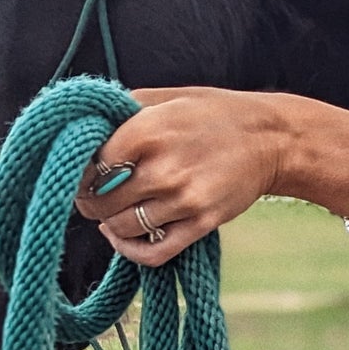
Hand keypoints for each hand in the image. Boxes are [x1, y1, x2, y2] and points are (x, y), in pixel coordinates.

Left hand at [74, 87, 284, 266]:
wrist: (270, 140)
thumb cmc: (214, 115)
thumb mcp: (165, 97)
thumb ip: (123, 112)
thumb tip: (86, 131)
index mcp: (148, 132)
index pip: (91, 164)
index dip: (79, 173)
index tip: (81, 174)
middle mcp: (164, 169)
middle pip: (101, 200)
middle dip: (88, 201)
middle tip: (90, 196)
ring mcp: (184, 201)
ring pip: (122, 227)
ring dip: (109, 224)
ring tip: (110, 214)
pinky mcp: (201, 224)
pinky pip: (154, 252)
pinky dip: (131, 251)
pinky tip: (125, 239)